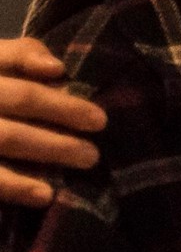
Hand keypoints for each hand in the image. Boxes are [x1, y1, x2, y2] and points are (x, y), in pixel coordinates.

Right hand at [0, 38, 105, 207]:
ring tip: (88, 158)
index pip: (6, 58)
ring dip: (50, 147)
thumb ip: (21, 56)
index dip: (34, 62)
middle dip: (62, 110)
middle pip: (19, 97)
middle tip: (101, 122)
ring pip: (7, 136)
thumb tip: (55, 67)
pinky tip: (45, 195)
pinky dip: (16, 186)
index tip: (62, 71)